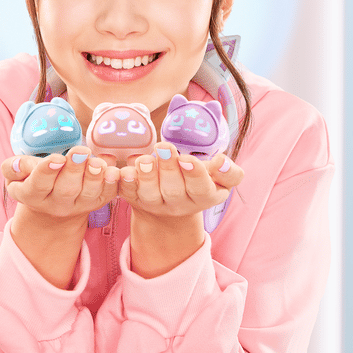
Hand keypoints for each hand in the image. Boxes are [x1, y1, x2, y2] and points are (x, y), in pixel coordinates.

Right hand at [1, 146, 118, 221]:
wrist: (52, 203)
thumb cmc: (32, 180)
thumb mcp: (16, 174)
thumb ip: (13, 168)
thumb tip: (19, 163)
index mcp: (33, 195)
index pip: (39, 184)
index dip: (47, 171)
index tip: (57, 157)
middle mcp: (56, 204)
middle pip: (66, 189)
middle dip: (75, 169)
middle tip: (81, 151)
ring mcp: (79, 205)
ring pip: (88, 194)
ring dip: (95, 177)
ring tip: (98, 162)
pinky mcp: (97, 202)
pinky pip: (107, 195)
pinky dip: (112, 184)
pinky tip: (114, 171)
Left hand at [118, 143, 242, 218]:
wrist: (173, 198)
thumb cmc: (200, 180)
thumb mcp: (220, 179)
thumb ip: (229, 172)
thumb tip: (222, 161)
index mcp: (204, 197)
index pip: (201, 189)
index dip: (194, 175)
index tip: (187, 158)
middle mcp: (179, 205)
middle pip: (173, 191)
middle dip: (168, 169)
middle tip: (163, 147)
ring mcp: (155, 204)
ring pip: (150, 194)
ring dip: (146, 176)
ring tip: (144, 159)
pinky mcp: (135, 199)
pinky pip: (128, 193)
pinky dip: (125, 182)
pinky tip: (124, 171)